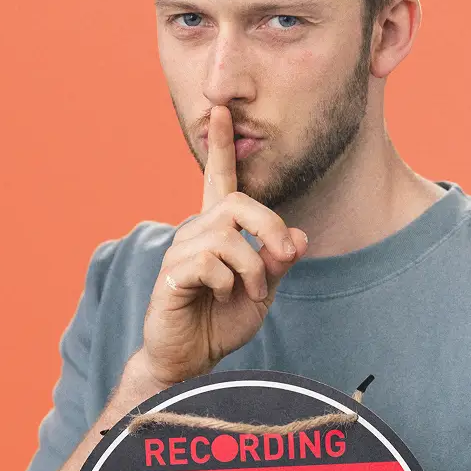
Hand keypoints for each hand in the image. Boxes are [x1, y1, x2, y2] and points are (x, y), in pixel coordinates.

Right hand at [135, 105, 307, 387]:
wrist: (190, 359)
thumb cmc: (222, 322)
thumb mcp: (263, 292)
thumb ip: (278, 263)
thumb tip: (299, 236)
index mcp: (217, 231)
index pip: (219, 181)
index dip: (220, 147)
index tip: (220, 111)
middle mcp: (196, 233)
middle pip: (238, 204)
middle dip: (270, 229)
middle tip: (284, 259)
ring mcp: (180, 253)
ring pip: (227, 238)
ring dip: (252, 269)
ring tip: (252, 293)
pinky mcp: (171, 276)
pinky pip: (209, 263)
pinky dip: (229, 283)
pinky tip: (223, 297)